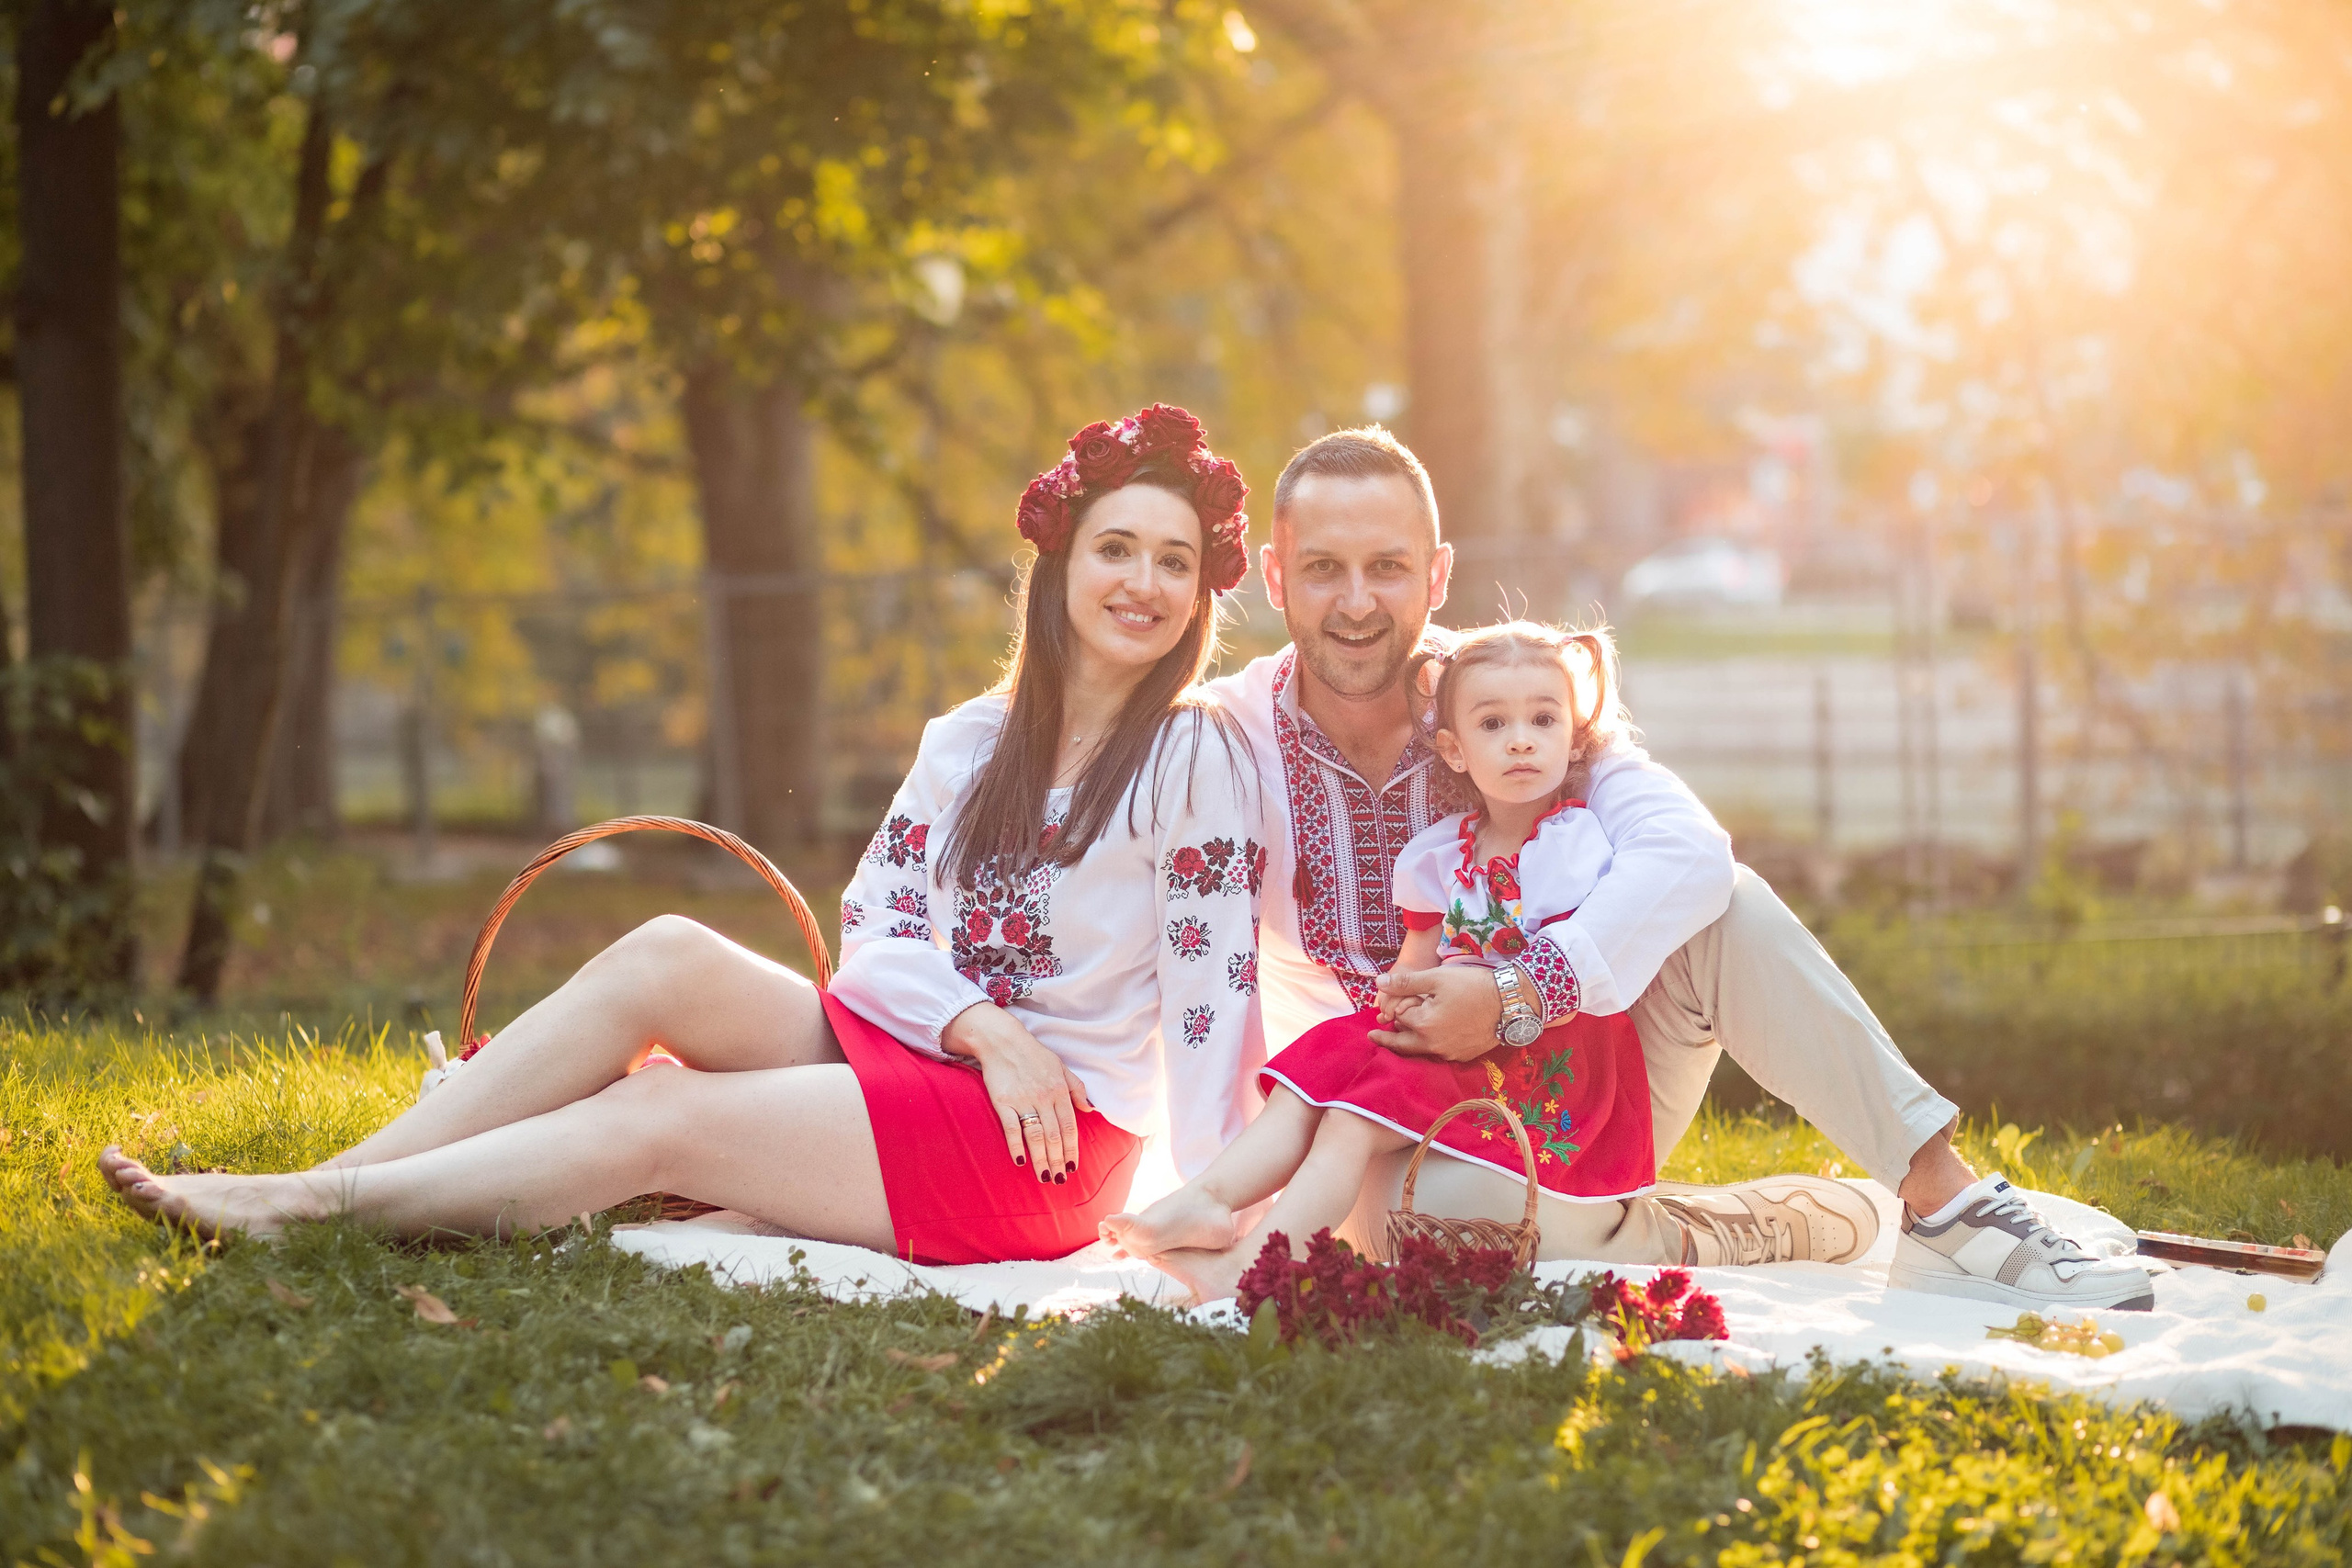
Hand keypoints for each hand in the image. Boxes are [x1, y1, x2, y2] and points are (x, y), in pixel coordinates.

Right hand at [942, 1002, 1093, 1181]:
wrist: (1002, 1040)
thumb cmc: (1033, 1055)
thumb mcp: (1061, 1067)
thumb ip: (1076, 1089)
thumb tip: (1091, 1109)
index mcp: (1059, 1091)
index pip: (1069, 1127)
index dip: (1072, 1149)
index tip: (1073, 1167)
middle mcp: (1043, 1097)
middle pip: (1054, 1136)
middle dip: (1058, 1160)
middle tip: (1059, 1180)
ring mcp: (1023, 1100)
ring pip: (1036, 1136)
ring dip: (1041, 1159)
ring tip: (1045, 1177)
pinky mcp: (1003, 1101)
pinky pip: (1012, 1128)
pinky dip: (1016, 1145)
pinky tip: (1021, 1161)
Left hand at [1368, 965, 1502, 1061]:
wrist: (1511, 1003)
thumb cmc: (1473, 986)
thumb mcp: (1437, 979)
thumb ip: (1406, 983)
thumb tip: (1378, 983)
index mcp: (1423, 1026)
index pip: (1399, 1018)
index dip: (1398, 1005)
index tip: (1396, 1001)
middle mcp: (1433, 1045)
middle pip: (1402, 1044)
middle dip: (1387, 1039)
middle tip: (1374, 1036)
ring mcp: (1449, 1053)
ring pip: (1421, 1050)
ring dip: (1409, 1043)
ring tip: (1400, 1036)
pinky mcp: (1463, 1056)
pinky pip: (1438, 1052)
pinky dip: (1429, 1045)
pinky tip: (1430, 1038)